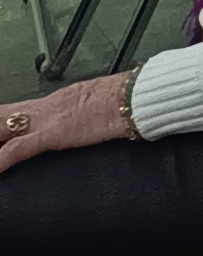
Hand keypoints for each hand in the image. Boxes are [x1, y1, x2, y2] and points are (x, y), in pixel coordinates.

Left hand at [0, 74, 135, 175]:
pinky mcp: (55, 133)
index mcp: (50, 103)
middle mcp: (42, 108)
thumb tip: (79, 125)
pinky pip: (20, 147)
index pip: (9, 113)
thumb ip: (78, 115)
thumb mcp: (93, 106)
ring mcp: (46, 120)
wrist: (136, 97)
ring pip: (2, 128)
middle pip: (1, 117)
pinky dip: (3, 159)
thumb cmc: (123, 102)